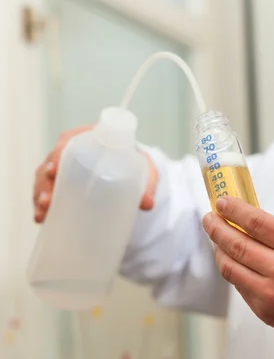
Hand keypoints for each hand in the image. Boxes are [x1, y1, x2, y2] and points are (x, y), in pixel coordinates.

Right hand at [33, 126, 158, 222]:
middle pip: (52, 160)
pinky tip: (40, 219)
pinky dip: (42, 205)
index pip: (69, 139)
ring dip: (41, 194)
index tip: (54, 167)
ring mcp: (65, 168)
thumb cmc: (135, 166)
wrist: (132, 175)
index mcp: (90, 138)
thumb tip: (147, 204)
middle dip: (45, 179)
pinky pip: (47, 191)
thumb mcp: (142, 173)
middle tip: (48, 197)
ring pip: (45, 178)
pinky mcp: (63, 185)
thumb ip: (146, 186)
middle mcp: (73, 151)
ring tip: (43, 212)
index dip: (58, 151)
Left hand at [202, 197, 273, 348]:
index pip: (255, 221)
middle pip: (236, 243)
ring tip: (216, 239)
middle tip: (209, 218)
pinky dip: (233, 270)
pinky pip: (239, 286)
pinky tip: (232, 261)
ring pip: (230, 267)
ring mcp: (272, 294)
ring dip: (218, 249)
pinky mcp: (266, 311)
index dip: (233, 210)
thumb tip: (252, 223)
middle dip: (217, 227)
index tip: (222, 203)